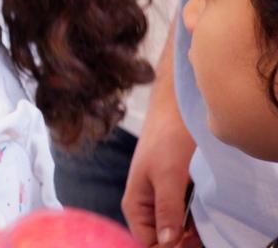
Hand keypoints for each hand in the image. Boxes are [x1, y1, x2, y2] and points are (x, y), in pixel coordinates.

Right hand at [122, 33, 195, 247]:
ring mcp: (164, 201)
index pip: (146, 242)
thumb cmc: (166, 138)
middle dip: (180, 241)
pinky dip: (198, 222)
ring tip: (204, 219)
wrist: (178, 110)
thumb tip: (164, 242)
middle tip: (199, 232)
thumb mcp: (168, 175)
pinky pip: (188, 219)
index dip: (166, 247)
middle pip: (162, 240)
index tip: (185, 239)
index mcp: (135, 204)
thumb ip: (166, 210)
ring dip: (192, 232)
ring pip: (176, 231)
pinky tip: (207, 215)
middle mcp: (148, 206)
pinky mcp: (179, 195)